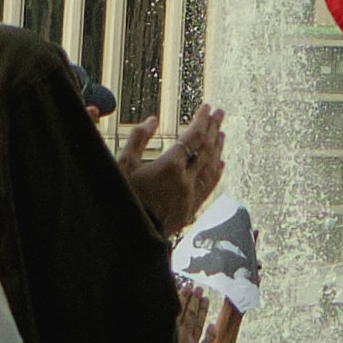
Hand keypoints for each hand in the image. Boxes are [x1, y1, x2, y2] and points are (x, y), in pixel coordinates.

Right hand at [121, 106, 224, 238]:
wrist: (127, 236)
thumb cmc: (121, 198)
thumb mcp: (122, 164)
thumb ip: (137, 138)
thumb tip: (152, 120)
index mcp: (169, 166)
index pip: (193, 136)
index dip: (202, 120)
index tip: (208, 107)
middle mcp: (184, 180)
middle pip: (206, 149)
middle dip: (213, 129)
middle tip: (219, 114)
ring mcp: (190, 196)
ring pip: (211, 167)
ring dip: (218, 148)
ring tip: (221, 134)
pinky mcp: (190, 210)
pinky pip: (208, 187)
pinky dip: (216, 173)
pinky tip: (220, 165)